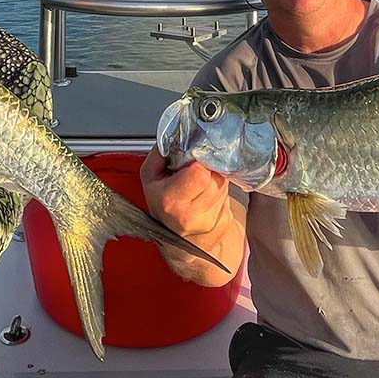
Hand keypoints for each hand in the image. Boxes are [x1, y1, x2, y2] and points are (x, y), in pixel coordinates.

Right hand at [140, 145, 245, 285]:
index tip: (193, 159)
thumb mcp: (150, 177)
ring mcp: (209, 221)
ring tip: (200, 185)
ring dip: (215, 179)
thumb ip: (160, 153)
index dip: (199, 161)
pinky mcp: (223, 223)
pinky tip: (207, 197)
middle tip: (196, 172)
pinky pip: (229, 196)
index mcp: (171, 200)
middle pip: (214, 176)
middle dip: (208, 169)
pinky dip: (220, 192)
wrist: (178, 242)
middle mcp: (190, 214)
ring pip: (223, 184)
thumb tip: (175, 135)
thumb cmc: (163, 206)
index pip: (199, 171)